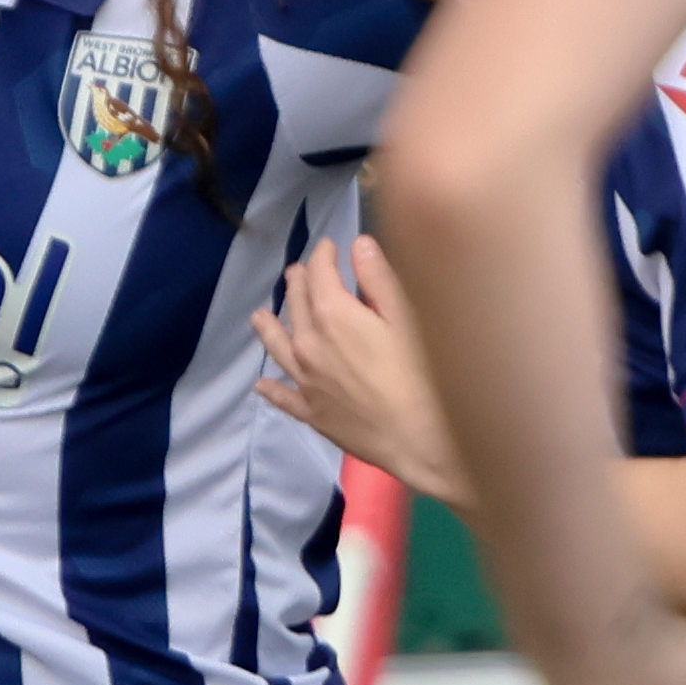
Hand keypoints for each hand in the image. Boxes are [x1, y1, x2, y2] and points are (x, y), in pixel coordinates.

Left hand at [252, 238, 466, 502]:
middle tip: (298, 272)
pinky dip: (271, 389)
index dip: (323, 255)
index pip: (320, 273)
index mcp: (334, 314)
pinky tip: (262, 385)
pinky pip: (284, 397)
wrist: (420, 439)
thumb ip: (379, 279)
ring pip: (279, 347)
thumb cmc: (424, 374)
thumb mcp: (408, 317)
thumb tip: (359, 244)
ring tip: (260, 316)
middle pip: (297, 305)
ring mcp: (307, 382)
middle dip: (298, 283)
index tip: (329, 246)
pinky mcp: (313, 414)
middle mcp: (310, 344)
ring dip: (269, 327)